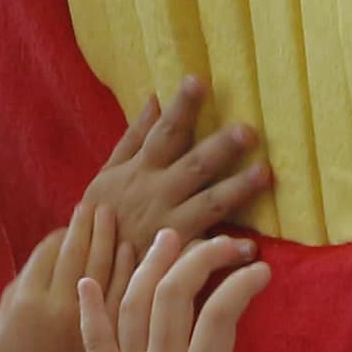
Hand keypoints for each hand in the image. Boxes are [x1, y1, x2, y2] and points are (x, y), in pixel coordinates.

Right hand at [0, 188, 120, 351]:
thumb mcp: (3, 322)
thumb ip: (24, 283)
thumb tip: (53, 244)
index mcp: (27, 300)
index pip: (52, 250)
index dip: (67, 231)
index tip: (79, 217)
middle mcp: (57, 309)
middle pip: (79, 253)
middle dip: (90, 225)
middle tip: (102, 206)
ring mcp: (86, 327)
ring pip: (104, 271)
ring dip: (111, 240)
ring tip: (117, 220)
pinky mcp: (111, 346)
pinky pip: (123, 299)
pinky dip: (130, 272)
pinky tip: (135, 254)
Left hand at [78, 230, 322, 351]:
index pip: (220, 316)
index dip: (242, 285)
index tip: (262, 272)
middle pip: (173, 297)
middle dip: (201, 259)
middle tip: (227, 245)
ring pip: (132, 309)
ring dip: (149, 267)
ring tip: (170, 237)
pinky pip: (93, 344)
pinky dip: (89, 310)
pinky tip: (88, 279)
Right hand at [82, 80, 270, 263]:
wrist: (87, 270)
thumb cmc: (101, 218)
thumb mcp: (107, 174)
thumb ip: (132, 139)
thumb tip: (154, 99)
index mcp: (141, 170)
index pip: (165, 133)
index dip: (182, 107)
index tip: (199, 80)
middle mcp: (156, 193)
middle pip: (194, 165)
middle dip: (221, 147)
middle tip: (249, 130)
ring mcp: (167, 226)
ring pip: (208, 204)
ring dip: (237, 189)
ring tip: (265, 174)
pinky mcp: (174, 257)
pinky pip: (203, 253)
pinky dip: (226, 252)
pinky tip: (250, 249)